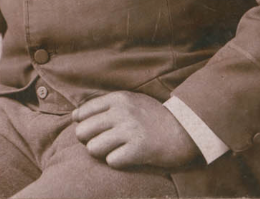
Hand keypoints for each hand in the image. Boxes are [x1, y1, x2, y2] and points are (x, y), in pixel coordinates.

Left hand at [72, 91, 201, 169]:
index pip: (82, 112)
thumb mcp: (131, 101)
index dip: (82, 124)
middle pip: (82, 131)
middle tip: (103, 143)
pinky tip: (127, 157)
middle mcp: (121, 112)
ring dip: (102, 153)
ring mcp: (130, 130)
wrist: (185, 129)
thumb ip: (106, 105)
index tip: (92, 131)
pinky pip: (111, 161)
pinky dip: (117, 162)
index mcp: (118, 98)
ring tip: (115, 150)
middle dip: (88, 141)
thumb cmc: (154, 117)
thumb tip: (75, 116)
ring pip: (93, 148)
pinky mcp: (139, 148)